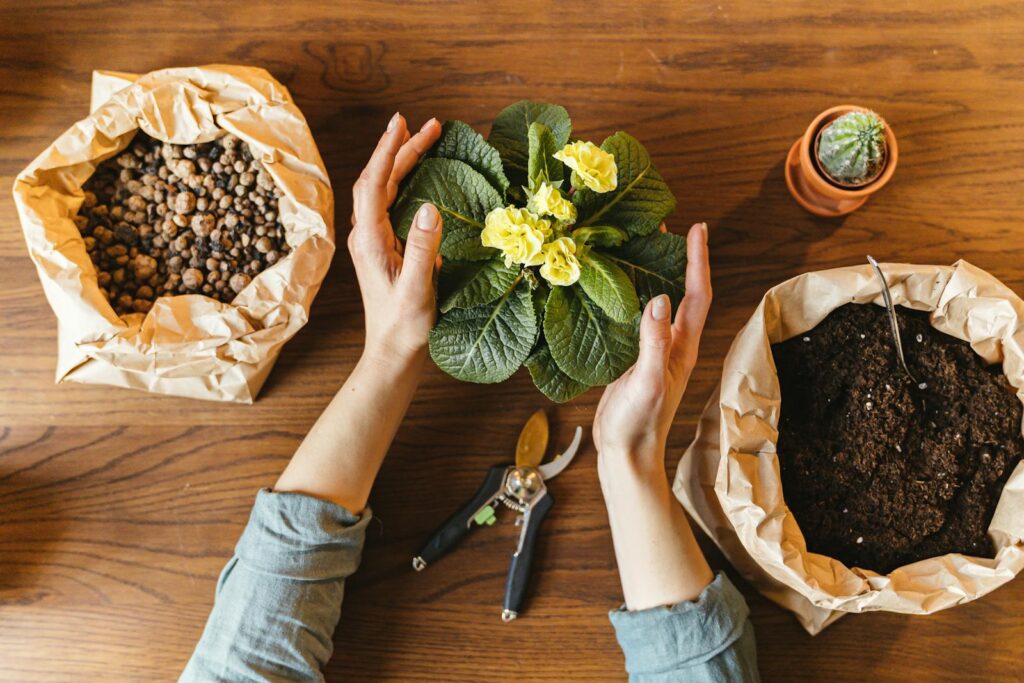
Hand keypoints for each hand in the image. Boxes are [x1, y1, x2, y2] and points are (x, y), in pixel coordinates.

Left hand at [349, 112, 443, 362]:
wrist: (392, 352)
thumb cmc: (404, 326)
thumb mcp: (418, 289)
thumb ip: (423, 249)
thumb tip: (430, 208)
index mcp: (369, 241)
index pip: (374, 184)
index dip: (387, 151)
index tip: (402, 123)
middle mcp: (366, 236)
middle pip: (379, 179)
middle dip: (401, 148)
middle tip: (427, 124)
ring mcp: (374, 241)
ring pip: (384, 189)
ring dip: (402, 161)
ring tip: (424, 138)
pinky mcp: (385, 247)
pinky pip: (391, 203)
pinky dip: (404, 181)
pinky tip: (419, 175)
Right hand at [594, 222, 711, 468]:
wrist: (625, 452)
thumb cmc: (639, 422)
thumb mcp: (648, 381)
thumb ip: (655, 342)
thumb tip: (660, 299)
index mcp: (683, 346)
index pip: (697, 294)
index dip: (698, 260)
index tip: (697, 228)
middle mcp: (673, 344)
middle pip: (684, 292)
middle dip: (680, 257)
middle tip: (668, 225)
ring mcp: (654, 350)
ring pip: (662, 301)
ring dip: (657, 272)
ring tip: (644, 244)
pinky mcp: (634, 357)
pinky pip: (639, 317)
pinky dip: (634, 294)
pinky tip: (618, 286)